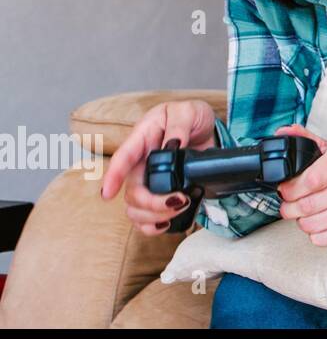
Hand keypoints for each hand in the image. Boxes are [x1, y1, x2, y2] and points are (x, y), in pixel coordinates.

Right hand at [100, 100, 216, 235]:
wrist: (206, 128)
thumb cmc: (192, 116)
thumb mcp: (189, 111)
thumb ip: (179, 125)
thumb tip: (173, 145)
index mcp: (143, 139)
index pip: (123, 158)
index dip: (112, 176)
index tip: (106, 194)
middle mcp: (140, 163)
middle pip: (132, 192)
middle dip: (152, 203)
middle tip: (180, 199)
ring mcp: (148, 181)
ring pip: (135, 209)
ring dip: (155, 217)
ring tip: (182, 206)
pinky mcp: (159, 194)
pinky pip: (146, 219)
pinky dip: (154, 227)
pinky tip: (168, 224)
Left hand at [275, 124, 326, 247]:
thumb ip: (306, 140)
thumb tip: (283, 132)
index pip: (312, 179)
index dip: (291, 189)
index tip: (285, 191)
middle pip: (309, 205)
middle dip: (291, 208)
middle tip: (290, 206)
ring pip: (313, 224)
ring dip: (302, 221)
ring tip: (307, 214)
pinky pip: (322, 238)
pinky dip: (315, 234)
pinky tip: (322, 222)